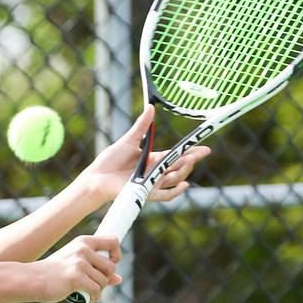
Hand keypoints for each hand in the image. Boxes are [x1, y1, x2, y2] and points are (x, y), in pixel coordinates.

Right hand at [33, 235, 121, 302]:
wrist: (32, 279)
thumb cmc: (54, 273)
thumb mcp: (76, 266)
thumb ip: (97, 269)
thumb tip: (119, 279)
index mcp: (83, 242)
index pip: (112, 241)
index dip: (116, 254)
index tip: (111, 264)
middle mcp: (83, 249)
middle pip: (111, 267)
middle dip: (105, 280)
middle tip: (92, 285)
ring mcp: (79, 263)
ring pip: (104, 281)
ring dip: (98, 290)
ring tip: (85, 292)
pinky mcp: (76, 277)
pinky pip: (96, 291)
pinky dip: (93, 298)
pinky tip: (85, 298)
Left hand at [82, 106, 210, 203]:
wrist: (97, 177)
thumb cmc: (110, 160)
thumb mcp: (128, 140)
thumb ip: (141, 126)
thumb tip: (151, 107)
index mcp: (153, 159)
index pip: (176, 155)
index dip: (191, 151)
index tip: (205, 147)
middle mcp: (155, 171)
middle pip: (179, 167)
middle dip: (192, 159)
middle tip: (202, 152)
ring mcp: (151, 182)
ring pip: (173, 179)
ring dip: (183, 171)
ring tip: (189, 160)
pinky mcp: (145, 192)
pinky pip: (164, 195)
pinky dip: (175, 192)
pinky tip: (184, 185)